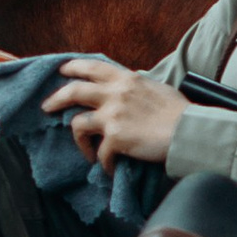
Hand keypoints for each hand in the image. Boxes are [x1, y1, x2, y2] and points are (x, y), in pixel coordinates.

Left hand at [45, 53, 187, 169]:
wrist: (189, 131)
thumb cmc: (180, 112)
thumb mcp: (156, 88)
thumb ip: (137, 86)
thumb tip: (131, 84)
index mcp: (127, 79)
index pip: (93, 67)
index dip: (74, 67)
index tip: (63, 71)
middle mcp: (116, 93)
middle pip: (74, 91)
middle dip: (56, 99)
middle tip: (46, 107)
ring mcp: (113, 115)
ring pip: (77, 124)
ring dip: (78, 140)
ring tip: (84, 151)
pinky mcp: (115, 138)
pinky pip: (100, 153)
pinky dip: (104, 163)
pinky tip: (110, 168)